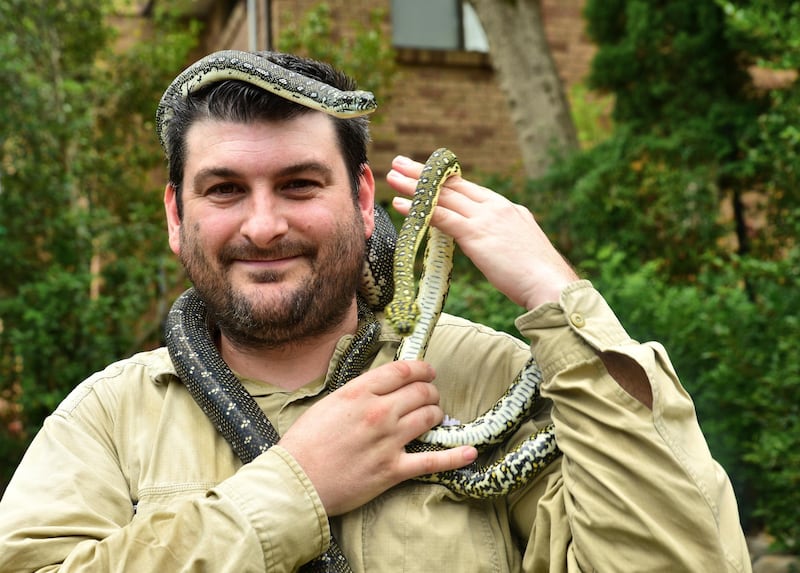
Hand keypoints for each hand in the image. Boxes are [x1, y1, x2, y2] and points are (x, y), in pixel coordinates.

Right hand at [277, 360, 476, 515]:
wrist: (295, 482)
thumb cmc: (305, 443)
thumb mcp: (329, 404)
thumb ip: (358, 393)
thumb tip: (383, 386)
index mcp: (359, 393)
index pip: (403, 371)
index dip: (422, 369)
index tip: (428, 372)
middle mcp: (378, 412)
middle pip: (421, 392)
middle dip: (431, 393)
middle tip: (430, 397)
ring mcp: (388, 441)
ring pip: (430, 418)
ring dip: (438, 415)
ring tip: (435, 417)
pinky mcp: (393, 470)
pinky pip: (433, 461)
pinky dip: (456, 456)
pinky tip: (471, 451)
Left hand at [387, 154, 578, 308]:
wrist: (551, 285)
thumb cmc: (538, 276)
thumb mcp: (519, 247)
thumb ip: (500, 238)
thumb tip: (486, 242)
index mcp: (507, 208)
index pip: (469, 189)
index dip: (444, 179)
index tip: (427, 171)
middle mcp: (496, 207)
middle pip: (452, 185)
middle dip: (424, 173)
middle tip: (401, 161)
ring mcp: (486, 218)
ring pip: (442, 197)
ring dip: (414, 186)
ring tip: (392, 176)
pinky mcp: (476, 235)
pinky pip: (441, 216)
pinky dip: (419, 209)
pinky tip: (400, 204)